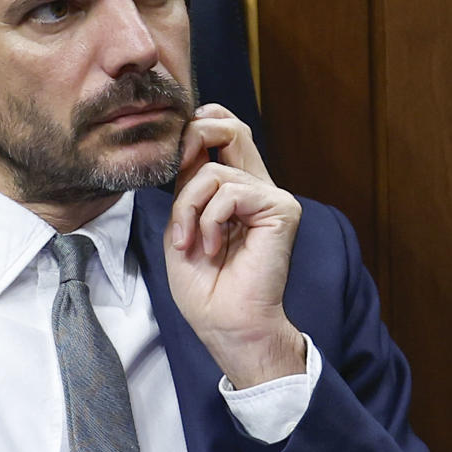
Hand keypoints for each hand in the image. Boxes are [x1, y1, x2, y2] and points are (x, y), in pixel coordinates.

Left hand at [165, 104, 306, 387]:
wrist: (227, 325)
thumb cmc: (205, 288)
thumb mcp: (181, 225)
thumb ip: (186, 184)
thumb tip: (186, 142)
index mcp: (235, 190)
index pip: (221, 132)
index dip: (193, 132)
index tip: (170, 166)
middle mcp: (257, 187)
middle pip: (231, 126)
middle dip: (193, 138)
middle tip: (175, 173)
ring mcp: (272, 196)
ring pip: (215, 169)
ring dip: (188, 206)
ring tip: (189, 243)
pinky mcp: (281, 208)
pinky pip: (230, 191)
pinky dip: (208, 219)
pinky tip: (212, 248)